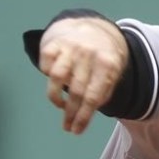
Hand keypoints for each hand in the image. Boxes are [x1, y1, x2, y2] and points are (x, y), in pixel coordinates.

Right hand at [40, 17, 128, 133]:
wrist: (90, 28)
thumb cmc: (102, 58)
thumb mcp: (113, 72)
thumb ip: (104, 91)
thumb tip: (87, 113)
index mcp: (107, 63)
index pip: (93, 96)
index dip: (83, 116)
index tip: (76, 131)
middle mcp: (88, 53)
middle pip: (76, 91)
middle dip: (70, 113)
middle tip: (67, 126)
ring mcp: (69, 47)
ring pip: (57, 78)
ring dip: (56, 97)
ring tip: (60, 105)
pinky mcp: (53, 43)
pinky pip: (45, 66)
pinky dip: (48, 77)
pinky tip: (56, 82)